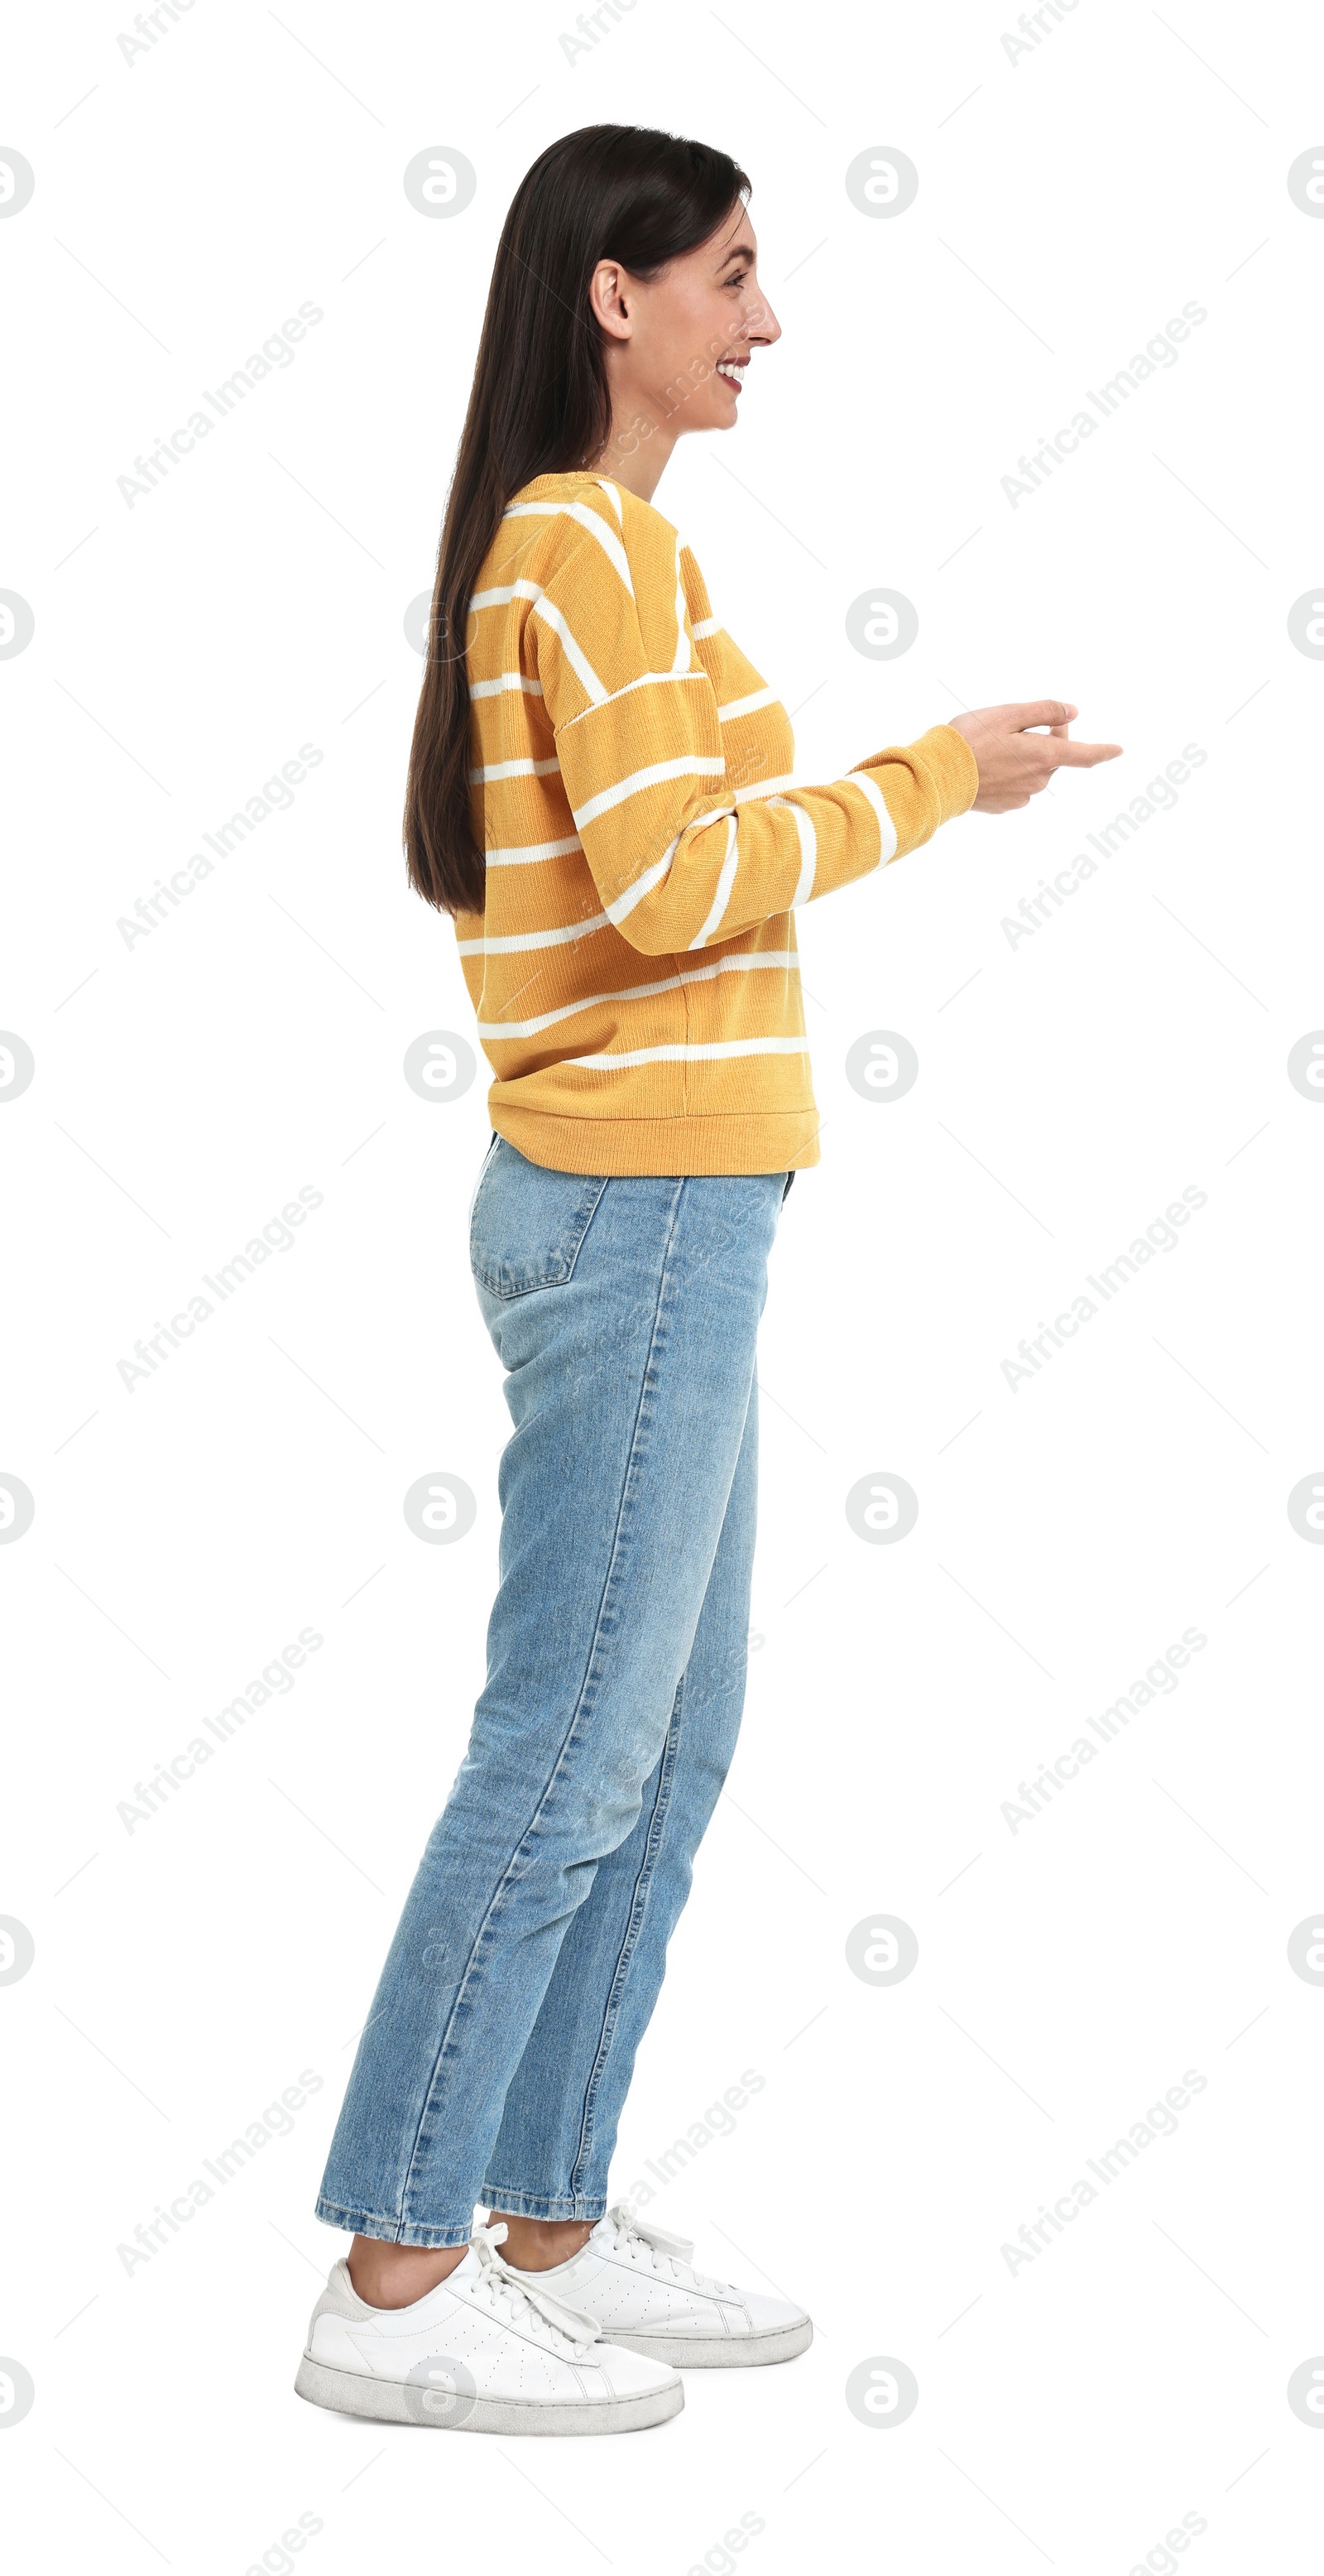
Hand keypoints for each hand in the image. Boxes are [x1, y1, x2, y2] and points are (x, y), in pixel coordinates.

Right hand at [947, 701, 1121, 813]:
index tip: (1118, 750)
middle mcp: (1038, 780)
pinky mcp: (1005, 806)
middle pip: (1055, 757)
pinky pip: (1017, 785)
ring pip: (1034, 771)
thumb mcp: (1008, 714)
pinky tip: (986, 765)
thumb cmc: (970, 740)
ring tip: (993, 746)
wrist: (937, 777)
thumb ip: (1045, 711)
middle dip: (1046, 738)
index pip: (1084, 755)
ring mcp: (1022, 796)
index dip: (1103, 751)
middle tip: (1018, 724)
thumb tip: (1073, 713)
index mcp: (1044, 755)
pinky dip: (1009, 773)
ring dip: (1024, 756)